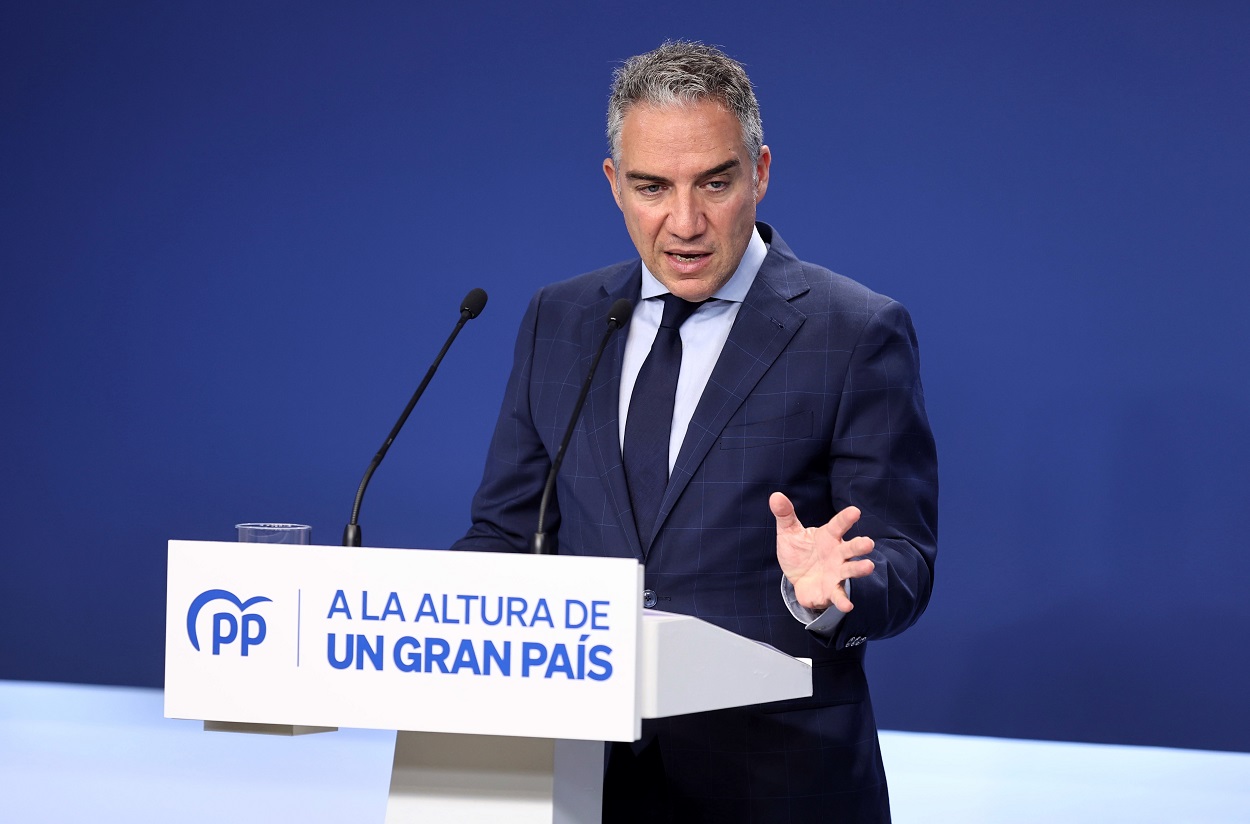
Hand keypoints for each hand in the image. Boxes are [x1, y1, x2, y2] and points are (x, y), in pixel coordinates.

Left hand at [771, 491, 875, 612]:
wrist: (798, 579)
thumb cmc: (799, 551)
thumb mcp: (789, 532)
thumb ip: (785, 515)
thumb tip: (775, 496)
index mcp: (829, 536)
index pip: (838, 525)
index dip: (846, 518)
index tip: (855, 511)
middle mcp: (837, 554)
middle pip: (851, 548)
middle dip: (860, 545)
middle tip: (868, 543)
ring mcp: (837, 572)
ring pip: (850, 569)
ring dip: (859, 569)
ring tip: (868, 566)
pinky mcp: (831, 590)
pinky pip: (839, 595)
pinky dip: (843, 600)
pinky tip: (848, 605)